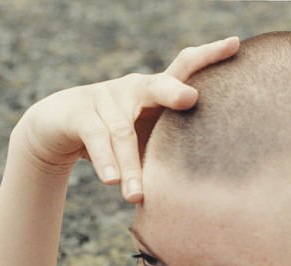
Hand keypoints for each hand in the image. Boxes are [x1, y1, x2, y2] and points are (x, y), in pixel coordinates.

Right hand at [13, 37, 238, 201]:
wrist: (55, 128)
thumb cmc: (110, 139)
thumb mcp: (140, 141)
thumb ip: (164, 149)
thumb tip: (202, 186)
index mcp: (154, 92)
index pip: (183, 68)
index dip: (208, 56)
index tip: (235, 45)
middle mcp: (132, 89)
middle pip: (157, 86)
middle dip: (174, 91)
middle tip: (191, 99)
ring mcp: (104, 97)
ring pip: (123, 132)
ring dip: (130, 166)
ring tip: (137, 195)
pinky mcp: (79, 113)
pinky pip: (96, 138)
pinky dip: (104, 160)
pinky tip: (111, 180)